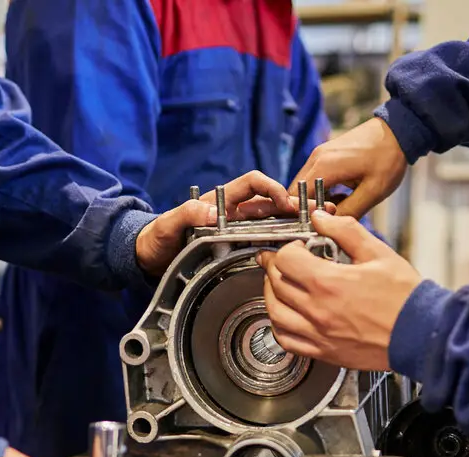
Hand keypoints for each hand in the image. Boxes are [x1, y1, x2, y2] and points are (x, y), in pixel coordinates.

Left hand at [135, 170, 325, 275]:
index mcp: (221, 201)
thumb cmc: (156, 239)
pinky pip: (264, 242)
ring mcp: (238, 232)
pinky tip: (301, 248)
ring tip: (321, 224)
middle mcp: (234, 214)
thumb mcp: (167, 225)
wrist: (147, 259)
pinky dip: (284, 242)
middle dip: (295, 204)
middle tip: (320, 210)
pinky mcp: (238, 249)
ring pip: (273, 222)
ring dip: (296, 222)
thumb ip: (186, 214)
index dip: (271, 188)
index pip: (253, 184)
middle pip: (271, 203)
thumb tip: (211, 212)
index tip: (285, 201)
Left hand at [257, 211, 421, 369]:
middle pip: (277, 284)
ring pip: (275, 314)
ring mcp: (318, 334)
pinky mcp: (324, 351)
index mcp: (329, 283)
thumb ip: (345, 230)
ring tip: (281, 286)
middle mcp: (318, 310)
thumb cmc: (405, 297)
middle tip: (284, 261)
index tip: (298, 247)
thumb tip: (320, 218)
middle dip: (276, 267)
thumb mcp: (378, 253)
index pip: (285, 259)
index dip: (288, 248)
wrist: (422, 334)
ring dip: (273, 295)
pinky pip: (287, 341)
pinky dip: (280, 326)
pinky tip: (287, 316)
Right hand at [289, 118, 406, 218]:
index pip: (296, 198)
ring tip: (340, 208)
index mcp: (324, 167)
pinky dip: (322, 191)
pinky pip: (315, 178)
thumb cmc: (388, 159)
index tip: (318, 227)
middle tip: (330, 221)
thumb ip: (349, 212)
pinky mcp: (326, 155)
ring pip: (305, 186)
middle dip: (309, 209)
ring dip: (317, 200)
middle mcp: (316, 158)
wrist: (397, 130)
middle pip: (297, 192)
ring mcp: (319, 154)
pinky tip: (342, 197)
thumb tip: (330, 227)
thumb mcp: (373, 192)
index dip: (303, 215)